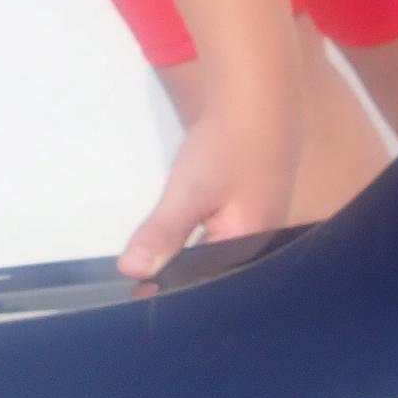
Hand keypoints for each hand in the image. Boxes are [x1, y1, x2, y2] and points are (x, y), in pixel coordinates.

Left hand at [119, 95, 300, 281]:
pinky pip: (227, 245)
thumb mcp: (188, 192)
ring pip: (220, 261)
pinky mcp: (257, 220)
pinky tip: (184, 242)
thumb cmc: (228, 149)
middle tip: (142, 277)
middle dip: (181, 279)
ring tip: (157, 266)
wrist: (258, 106)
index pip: (206, 287)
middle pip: (217, 278)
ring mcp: (263, 235)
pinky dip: (203, 246)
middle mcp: (263, 251)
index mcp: (249, 252)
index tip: (138, 291)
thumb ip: (164, 234)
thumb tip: (133, 271)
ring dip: (191, 262)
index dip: (170, 291)